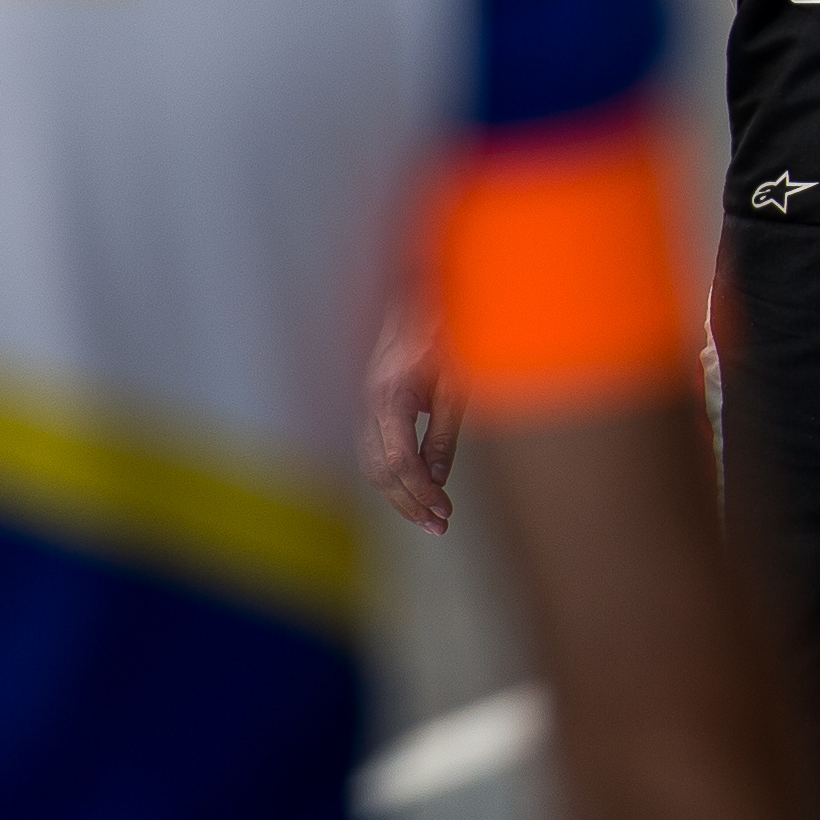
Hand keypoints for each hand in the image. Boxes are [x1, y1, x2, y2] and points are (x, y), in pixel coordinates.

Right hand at [363, 300, 463, 532]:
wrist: (421, 294)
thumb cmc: (447, 331)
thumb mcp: (456, 383)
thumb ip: (443, 433)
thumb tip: (438, 478)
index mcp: (390, 396)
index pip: (400, 462)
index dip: (421, 492)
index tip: (444, 513)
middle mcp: (368, 401)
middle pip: (380, 469)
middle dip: (408, 501)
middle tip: (438, 525)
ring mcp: (363, 400)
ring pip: (370, 462)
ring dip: (397, 492)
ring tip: (427, 515)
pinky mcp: (369, 399)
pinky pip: (372, 446)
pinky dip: (390, 471)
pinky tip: (412, 486)